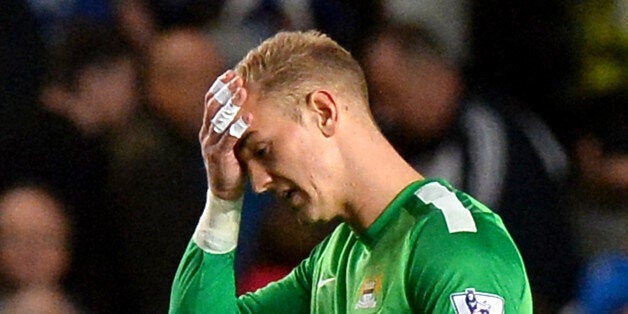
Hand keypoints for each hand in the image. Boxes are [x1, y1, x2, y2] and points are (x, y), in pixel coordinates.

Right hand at [200, 70, 249, 199]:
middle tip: (237, 78)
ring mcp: (211, 144)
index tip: (230, 73)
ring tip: (242, 91)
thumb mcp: (231, 142)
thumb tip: (248, 107)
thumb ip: (234, 126)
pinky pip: (228, 138)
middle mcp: (207, 134)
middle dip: (225, 90)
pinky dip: (238, 126)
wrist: (224, 191)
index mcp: (208, 128)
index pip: (210, 102)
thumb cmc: (232, 164)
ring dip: (231, 103)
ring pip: (219, 119)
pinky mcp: (219, 156)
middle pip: (213, 106)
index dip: (219, 86)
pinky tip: (248, 116)